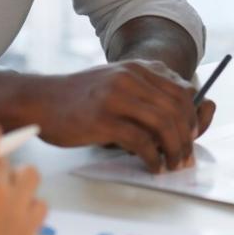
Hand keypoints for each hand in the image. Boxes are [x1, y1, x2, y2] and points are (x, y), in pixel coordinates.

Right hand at [23, 61, 202, 171]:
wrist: (40, 100)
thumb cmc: (80, 99)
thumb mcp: (116, 83)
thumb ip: (145, 93)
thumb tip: (180, 120)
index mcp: (138, 68)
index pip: (182, 90)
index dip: (193, 117)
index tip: (192, 136)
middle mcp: (131, 77)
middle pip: (177, 108)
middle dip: (188, 137)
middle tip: (186, 157)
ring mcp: (117, 97)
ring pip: (163, 124)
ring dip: (175, 149)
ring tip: (173, 165)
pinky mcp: (103, 119)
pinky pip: (141, 141)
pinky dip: (153, 158)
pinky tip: (153, 166)